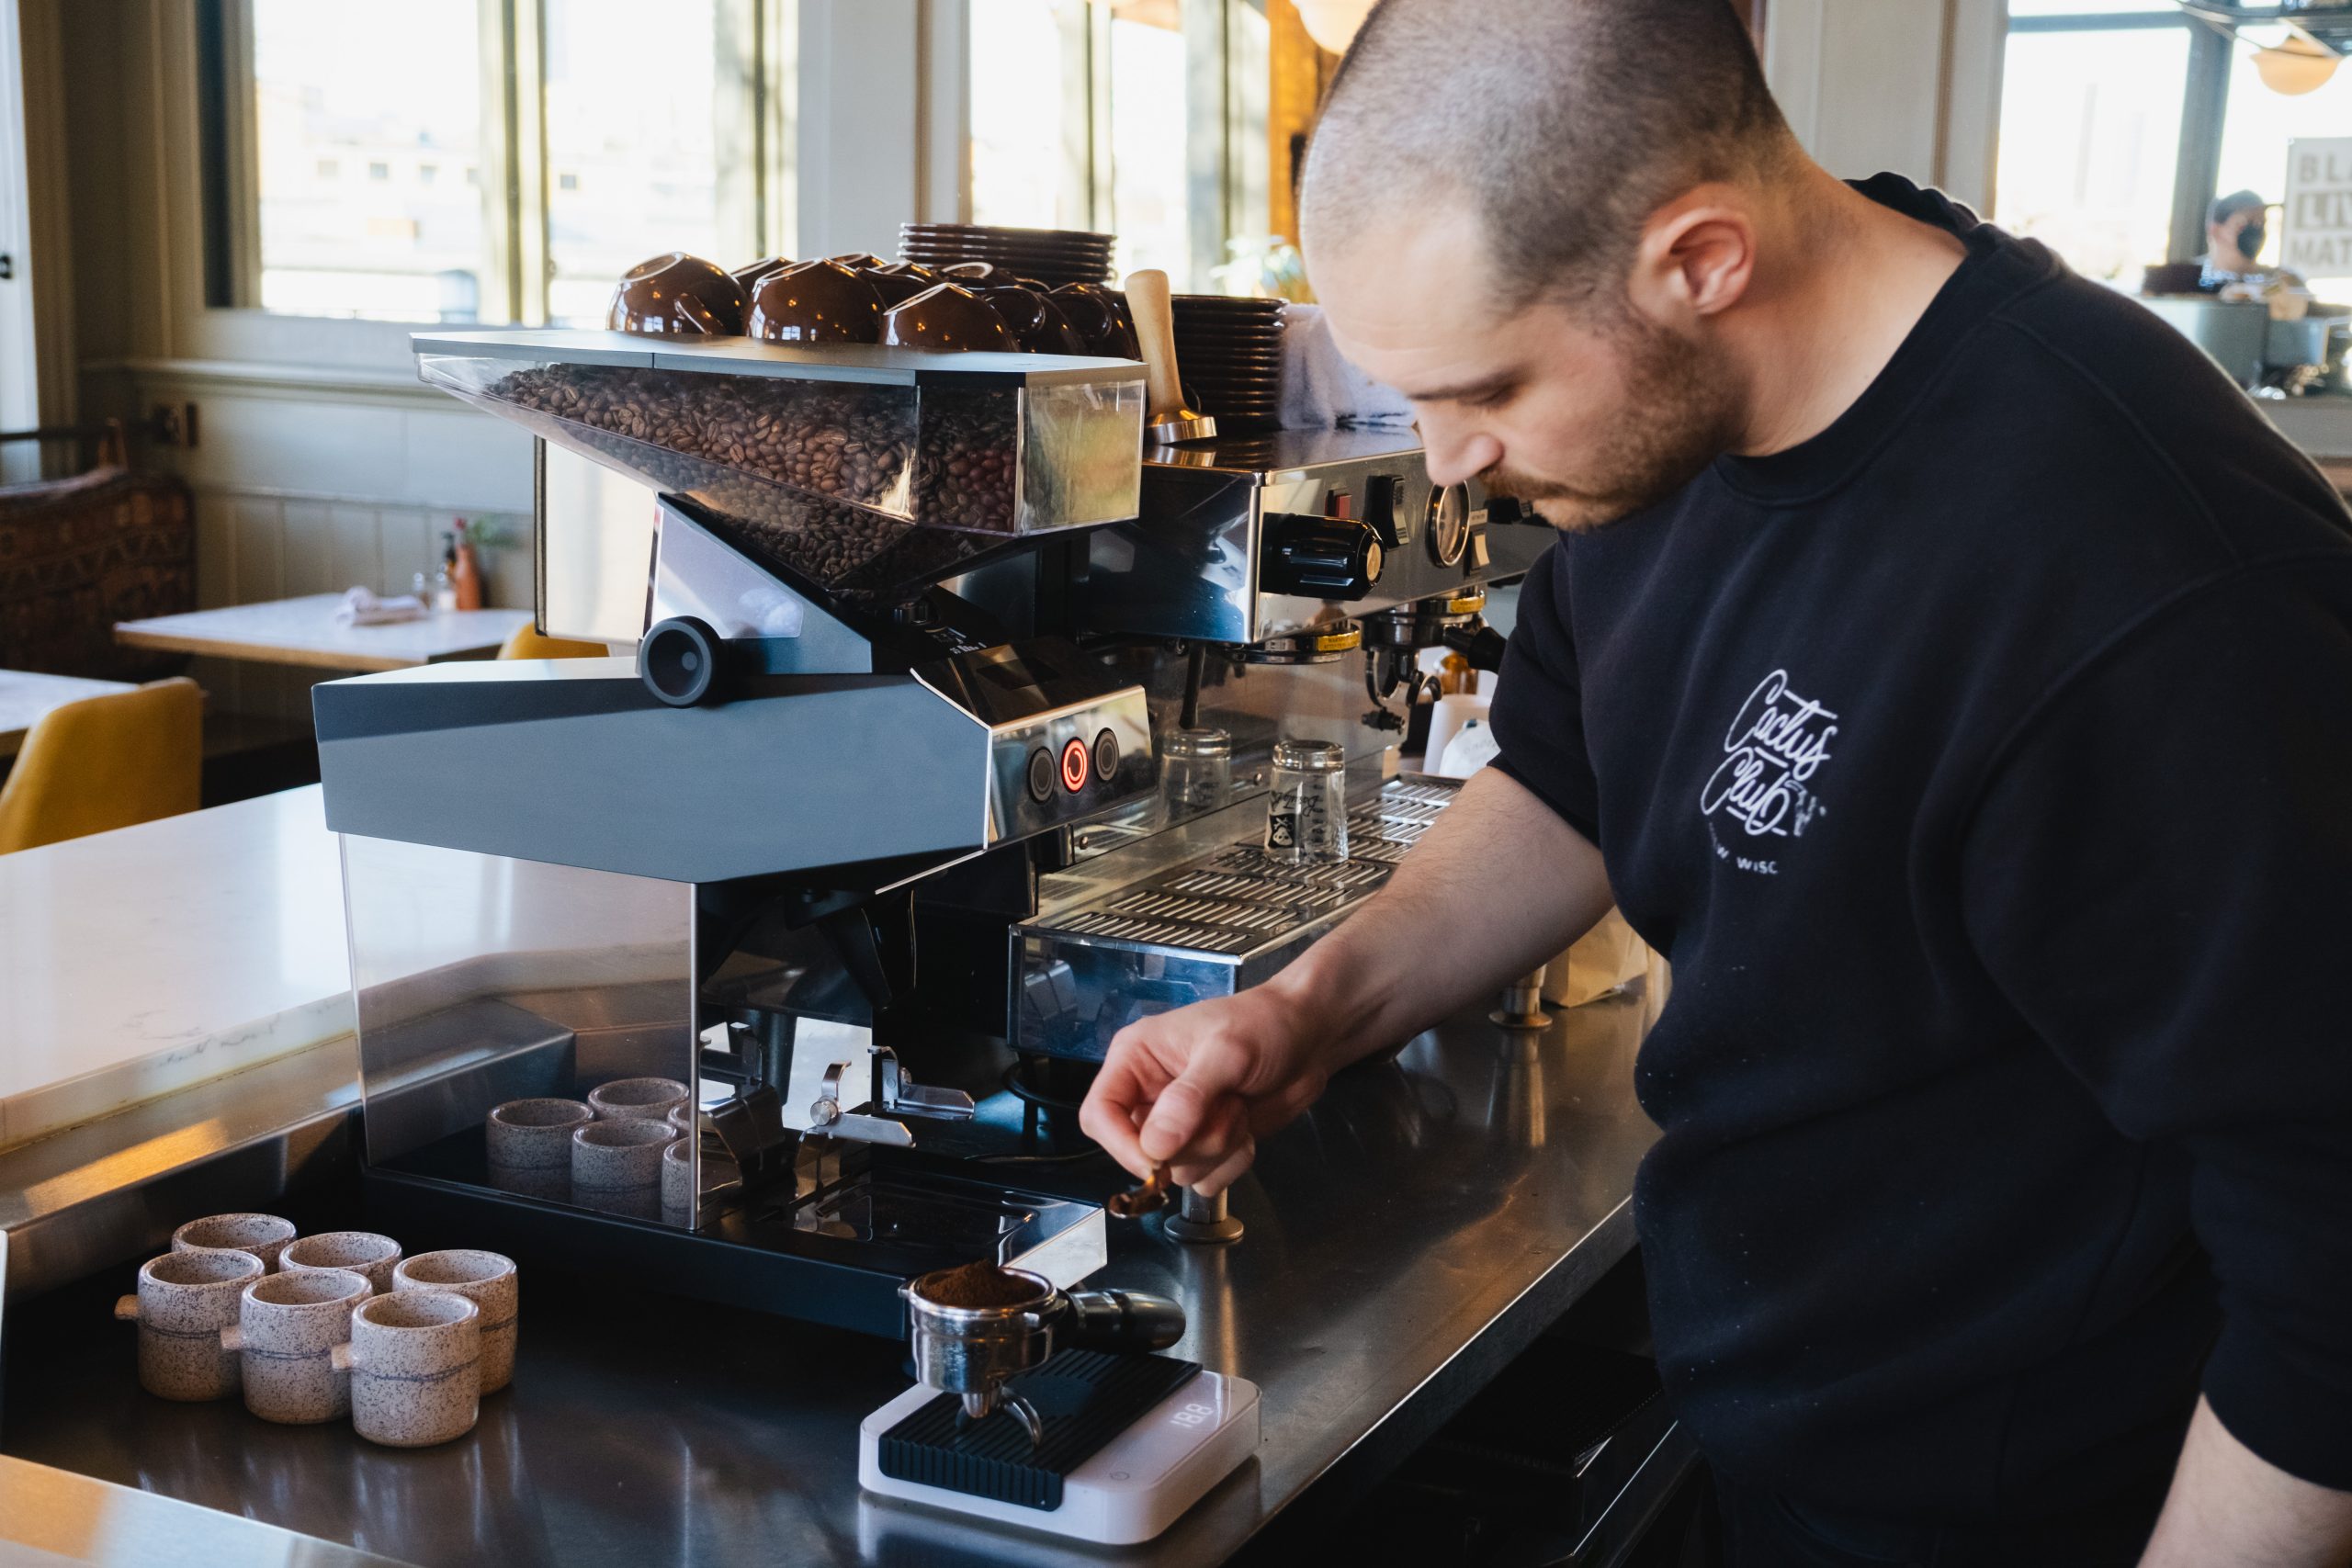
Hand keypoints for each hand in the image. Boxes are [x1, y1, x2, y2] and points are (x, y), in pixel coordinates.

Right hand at [1078, 980, 1336, 1196]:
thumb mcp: (1227, 1053)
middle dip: (1189, 1142)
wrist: (1310, 1037)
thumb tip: (1155, 1147)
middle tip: (1226, 1108)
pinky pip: (1205, 1181)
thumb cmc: (1264, 1026)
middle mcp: (1149, 1095)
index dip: (1120, 1143)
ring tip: (1238, 1107)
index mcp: (1135, 1059)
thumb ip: (1190, 1097)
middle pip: (1139, 1151)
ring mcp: (1178, 1124)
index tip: (1155, 1160)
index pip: (1099, 1114)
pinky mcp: (1205, 1145)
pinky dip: (1232, 1163)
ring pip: (1177, 1170)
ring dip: (1216, 1148)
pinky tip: (1247, 1128)